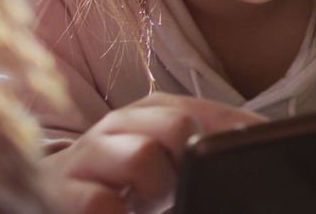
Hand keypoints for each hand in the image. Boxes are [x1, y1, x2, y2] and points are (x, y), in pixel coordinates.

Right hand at [40, 93, 264, 213]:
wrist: (54, 198)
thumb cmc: (124, 181)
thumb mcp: (168, 157)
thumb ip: (208, 144)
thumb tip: (262, 138)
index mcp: (152, 111)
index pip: (211, 112)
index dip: (237, 134)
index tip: (255, 153)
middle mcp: (120, 124)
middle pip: (177, 126)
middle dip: (187, 165)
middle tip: (177, 190)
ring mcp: (88, 155)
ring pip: (142, 157)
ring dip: (157, 193)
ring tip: (149, 206)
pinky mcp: (62, 191)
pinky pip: (102, 203)